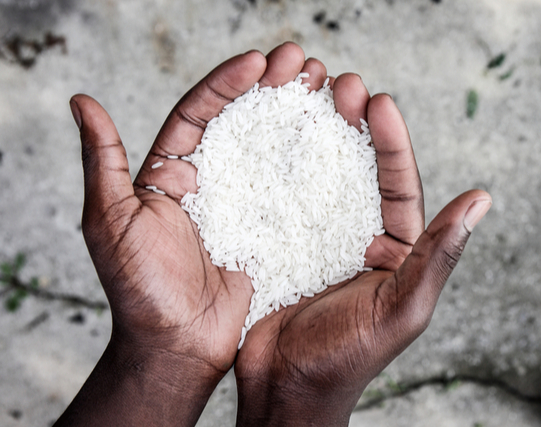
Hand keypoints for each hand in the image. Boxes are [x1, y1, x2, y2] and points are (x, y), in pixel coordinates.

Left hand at [56, 43, 311, 425]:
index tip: (258, 62)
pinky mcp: (273, 232)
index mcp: (173, 172)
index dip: (227, 82)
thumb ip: (102, 163)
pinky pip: (296, 193)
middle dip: (273, 88)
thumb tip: (82, 102)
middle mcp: (213, 182)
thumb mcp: (111, 222)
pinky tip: (338, 142)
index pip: (200, 112)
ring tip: (329, 89)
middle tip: (303, 64)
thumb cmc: (138, 290)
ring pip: (275, 150)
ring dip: (299, 116)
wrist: (177, 345)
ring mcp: (246, 206)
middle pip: (245, 122)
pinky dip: (316, 166)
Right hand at [233, 48, 491, 425]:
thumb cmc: (347, 359)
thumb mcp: (402, 308)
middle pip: (358, 166)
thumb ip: (439, 255)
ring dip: (313, 133)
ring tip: (303, 93)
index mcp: (397, 248)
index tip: (378, 101)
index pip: (398, 182)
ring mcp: (318, 237)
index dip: (391, 139)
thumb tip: (483, 198)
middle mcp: (360, 235)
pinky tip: (262, 133)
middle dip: (350, 123)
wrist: (285, 390)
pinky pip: (278, 195)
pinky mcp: (279, 243)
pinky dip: (273, 162)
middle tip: (339, 83)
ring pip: (318, 173)